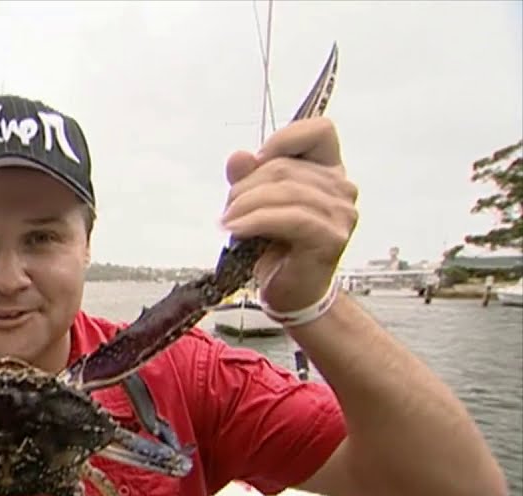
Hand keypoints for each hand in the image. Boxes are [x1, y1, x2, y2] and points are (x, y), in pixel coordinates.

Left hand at [220, 116, 358, 312]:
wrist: (290, 291)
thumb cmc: (276, 246)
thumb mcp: (256, 203)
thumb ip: (248, 176)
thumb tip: (240, 156)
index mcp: (329, 170)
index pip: (319, 130)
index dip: (284, 139)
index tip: (256, 163)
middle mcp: (341, 187)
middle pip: (285, 166)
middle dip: (246, 185)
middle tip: (228, 208)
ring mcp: (340, 212)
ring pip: (284, 191)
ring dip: (246, 205)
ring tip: (229, 221)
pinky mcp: (330, 237)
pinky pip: (289, 218)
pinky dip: (255, 221)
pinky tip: (237, 229)